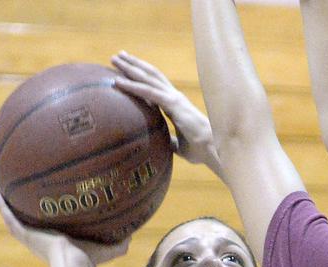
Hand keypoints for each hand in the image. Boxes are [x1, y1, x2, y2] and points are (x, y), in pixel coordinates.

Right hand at [0, 193, 130, 265]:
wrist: (74, 265)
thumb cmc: (90, 261)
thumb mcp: (108, 249)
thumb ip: (120, 243)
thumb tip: (132, 238)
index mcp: (57, 242)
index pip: (50, 229)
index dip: (48, 220)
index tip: (47, 207)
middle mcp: (42, 240)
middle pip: (30, 224)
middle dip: (26, 211)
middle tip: (21, 196)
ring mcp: (31, 238)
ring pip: (15, 220)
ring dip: (8, 207)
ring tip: (2, 192)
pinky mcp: (24, 235)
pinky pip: (10, 218)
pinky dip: (3, 207)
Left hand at [111, 52, 218, 168]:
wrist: (212, 149)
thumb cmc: (199, 149)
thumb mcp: (179, 145)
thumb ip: (170, 141)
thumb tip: (163, 145)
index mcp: (176, 104)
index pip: (156, 85)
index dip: (142, 76)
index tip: (128, 69)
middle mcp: (175, 97)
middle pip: (151, 75)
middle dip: (134, 64)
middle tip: (117, 55)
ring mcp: (174, 98)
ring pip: (148, 78)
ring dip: (130, 68)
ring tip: (114, 58)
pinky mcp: (173, 104)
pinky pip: (148, 92)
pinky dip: (132, 85)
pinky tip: (117, 81)